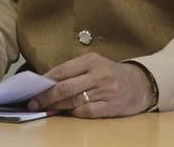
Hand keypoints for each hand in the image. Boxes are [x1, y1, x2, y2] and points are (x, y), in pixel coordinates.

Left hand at [28, 53, 154, 117]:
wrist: (141, 84)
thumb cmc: (110, 73)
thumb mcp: (94, 64)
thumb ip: (73, 70)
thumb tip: (47, 81)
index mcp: (91, 60)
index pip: (62, 70)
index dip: (45, 80)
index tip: (32, 87)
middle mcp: (98, 75)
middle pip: (65, 88)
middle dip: (46, 96)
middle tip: (33, 102)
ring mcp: (106, 92)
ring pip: (74, 101)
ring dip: (57, 106)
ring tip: (46, 108)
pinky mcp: (113, 107)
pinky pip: (88, 112)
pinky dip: (75, 113)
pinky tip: (67, 113)